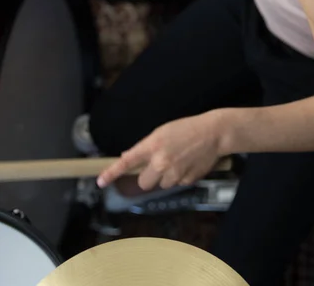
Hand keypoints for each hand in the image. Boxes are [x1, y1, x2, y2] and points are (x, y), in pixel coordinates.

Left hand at [97, 110, 224, 190]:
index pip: (127, 162)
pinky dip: (180, 177)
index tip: (100, 182)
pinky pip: (177, 184)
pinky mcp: (187, 181)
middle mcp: (161, 162)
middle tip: (157, 164)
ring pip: (161, 185)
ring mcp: (175, 174)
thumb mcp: (163, 131)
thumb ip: (146, 146)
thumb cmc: (186, 128)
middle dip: (148, 176)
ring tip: (178, 161)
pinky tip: (188, 164)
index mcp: (153, 146)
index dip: (112, 173)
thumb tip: (130, 157)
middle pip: (144, 182)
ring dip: (165, 177)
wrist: (213, 133)